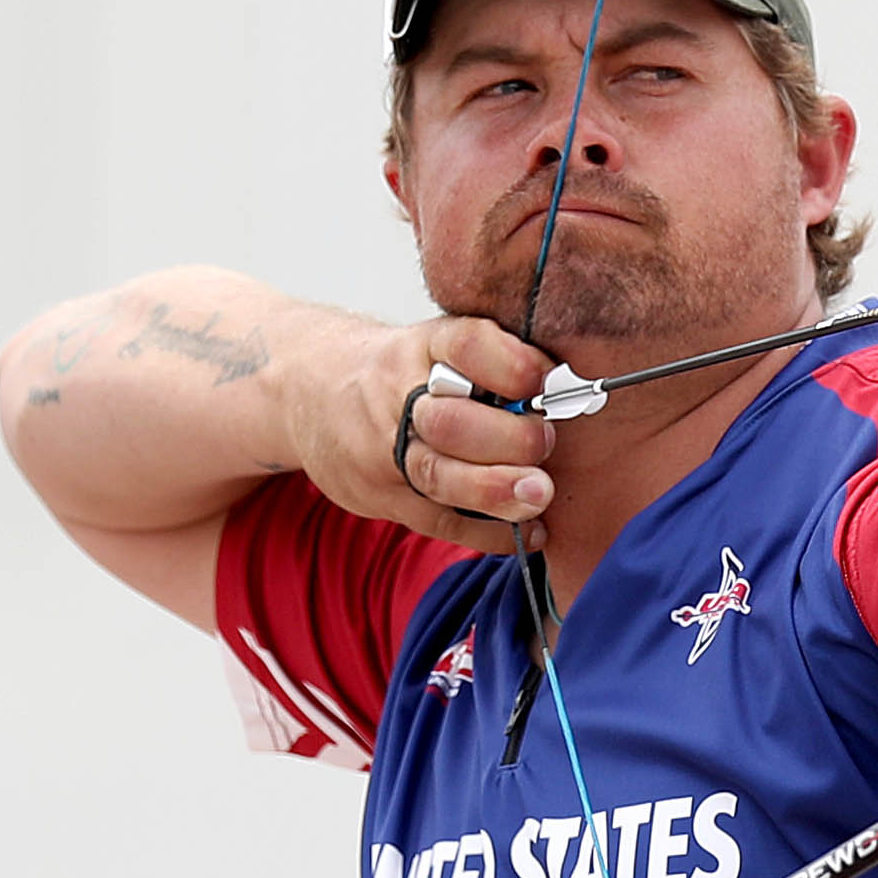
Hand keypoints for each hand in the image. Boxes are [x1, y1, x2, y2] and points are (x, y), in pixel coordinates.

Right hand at [296, 313, 562, 548]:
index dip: (512, 365)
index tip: (546, 381)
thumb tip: (569, 391)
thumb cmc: (401, 370)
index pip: (466, 344)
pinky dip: (488, 533)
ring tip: (539, 495)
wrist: (308, 390)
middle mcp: (396, 395)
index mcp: (420, 346)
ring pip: (438, 476)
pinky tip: (530, 533)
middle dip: (507, 438)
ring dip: (496, 490)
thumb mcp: (436, 344)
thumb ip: (495, 362)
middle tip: (546, 443)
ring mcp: (382, 450)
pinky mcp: (381, 496)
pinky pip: (437, 521)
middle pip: (449, 421)